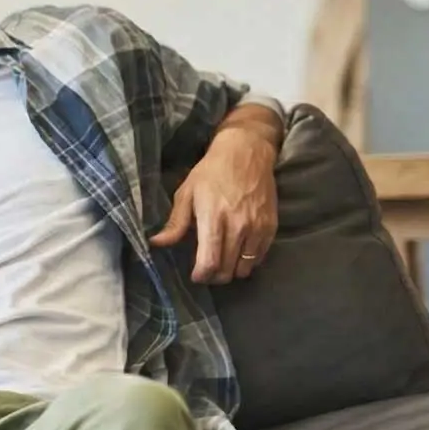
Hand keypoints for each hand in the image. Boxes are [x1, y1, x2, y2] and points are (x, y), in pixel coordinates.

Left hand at [149, 130, 277, 283]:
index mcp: (213, 219)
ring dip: (232, 271)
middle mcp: (238, 227)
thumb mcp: (186, 193)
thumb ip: (175, 223)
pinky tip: (238, 252)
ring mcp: (257, 227)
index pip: (210, 262)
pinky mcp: (271, 226)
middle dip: (214, 276)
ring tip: (223, 263)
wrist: (247, 152)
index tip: (196, 276)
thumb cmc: (211, 171)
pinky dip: (248, 261)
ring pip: (244, 268)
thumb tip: (157, 243)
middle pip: (227, 270)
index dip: (201, 276)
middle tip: (207, 271)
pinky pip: (260, 257)